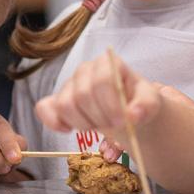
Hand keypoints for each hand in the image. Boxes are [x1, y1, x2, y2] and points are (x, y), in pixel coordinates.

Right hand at [34, 52, 161, 148]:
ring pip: (64, 105)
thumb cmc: (137, 102)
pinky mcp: (56, 101)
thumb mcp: (150, 102)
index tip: (121, 121)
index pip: (102, 80)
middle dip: (99, 117)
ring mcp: (68, 85)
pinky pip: (44, 108)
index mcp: (108, 64)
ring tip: (98, 127)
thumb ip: (146, 105)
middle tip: (113, 127)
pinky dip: (54, 122)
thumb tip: (134, 115)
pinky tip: (68, 130)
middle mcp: (85, 71)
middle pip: (82, 95)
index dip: (110, 104)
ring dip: (82, 123)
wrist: (127, 111)